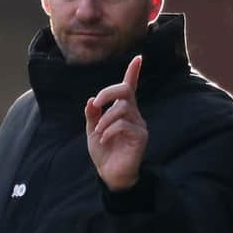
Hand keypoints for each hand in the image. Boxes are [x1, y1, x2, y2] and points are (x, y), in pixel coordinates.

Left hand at [85, 55, 147, 190]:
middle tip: (96, 104)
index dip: (133, 72)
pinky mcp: (140, 136)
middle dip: (107, 92)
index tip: (138, 58)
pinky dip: (109, 130)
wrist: (110, 174)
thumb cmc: (104, 152)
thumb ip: (92, 115)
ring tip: (98, 133)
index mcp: (123, 110)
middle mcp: (133, 114)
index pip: (129, 87)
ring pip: (122, 108)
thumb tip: (91, 100)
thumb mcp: (92, 130)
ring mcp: (139, 124)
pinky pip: (123, 124)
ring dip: (105, 119)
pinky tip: (104, 139)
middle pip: (124, 91)